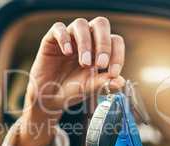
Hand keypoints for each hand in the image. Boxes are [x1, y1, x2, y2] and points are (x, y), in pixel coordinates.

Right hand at [15, 17, 125, 145]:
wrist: (49, 98)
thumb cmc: (71, 90)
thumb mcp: (89, 88)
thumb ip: (104, 83)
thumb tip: (120, 81)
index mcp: (99, 49)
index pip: (115, 41)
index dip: (117, 55)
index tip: (113, 73)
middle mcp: (86, 39)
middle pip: (101, 24)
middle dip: (103, 43)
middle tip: (101, 64)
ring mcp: (69, 38)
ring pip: (81, 24)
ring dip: (85, 43)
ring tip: (84, 63)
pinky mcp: (51, 40)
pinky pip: (58, 28)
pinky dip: (64, 38)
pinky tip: (67, 53)